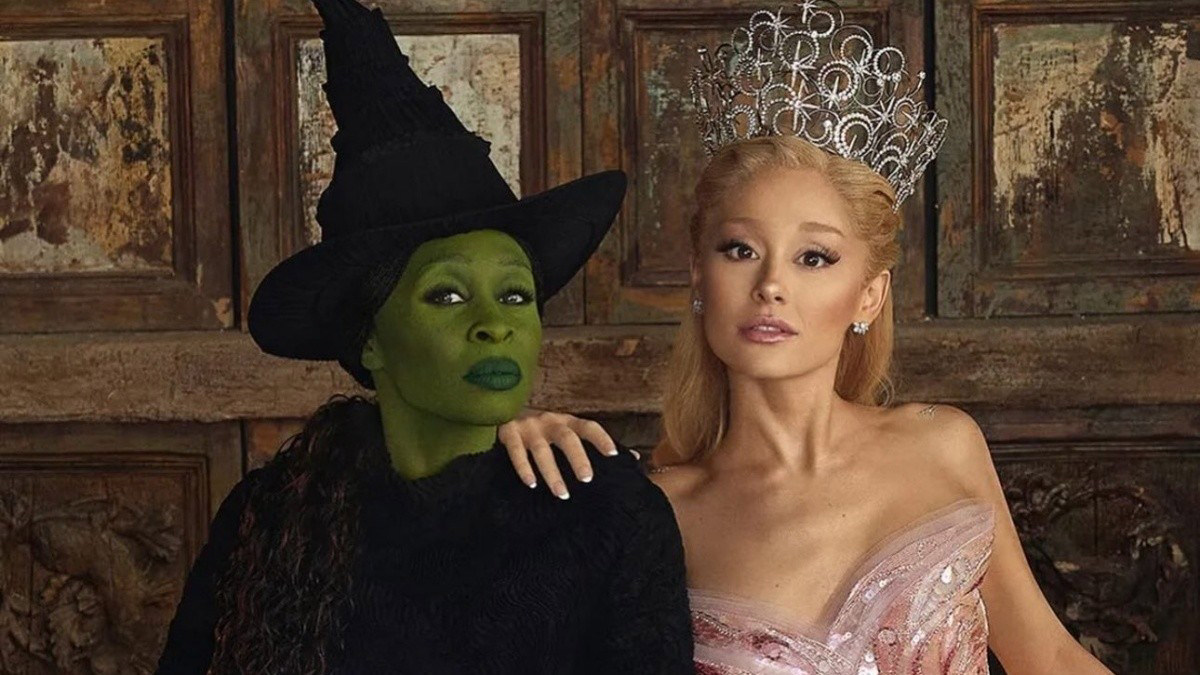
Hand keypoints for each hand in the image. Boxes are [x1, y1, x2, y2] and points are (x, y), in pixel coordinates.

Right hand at [498, 410, 620, 499]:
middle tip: (587, 479)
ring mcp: (528, 427)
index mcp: (567, 422)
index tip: (614, 454)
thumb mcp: (568, 433)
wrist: (502, 412)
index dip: (602, 438)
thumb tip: (635, 458)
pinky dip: (524, 468)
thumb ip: (597, 445)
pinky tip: (531, 484)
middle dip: (578, 458)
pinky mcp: (508, 433)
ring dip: (552, 473)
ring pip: (542, 450)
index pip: (588, 427)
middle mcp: (549, 421)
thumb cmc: (543, 431)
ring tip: (562, 493)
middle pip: (567, 439)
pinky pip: (516, 452)